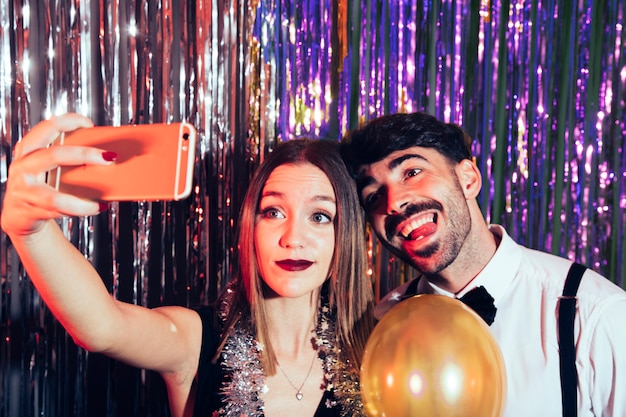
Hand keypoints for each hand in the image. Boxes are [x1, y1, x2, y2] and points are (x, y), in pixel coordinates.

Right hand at [1, 113, 113, 236]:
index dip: (69, 122)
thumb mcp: (49, 169)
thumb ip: (68, 159)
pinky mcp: (28, 210)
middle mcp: (23, 167)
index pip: (47, 127)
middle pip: (54, 155)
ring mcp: (24, 190)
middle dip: (85, 154)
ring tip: (104, 198)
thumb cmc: (42, 188)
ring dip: (83, 199)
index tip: (89, 124)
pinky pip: (58, 210)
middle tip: (109, 157)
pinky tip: (96, 207)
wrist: (20, 217)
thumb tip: (107, 156)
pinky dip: (81, 209)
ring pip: (55, 196)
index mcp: (28, 150)